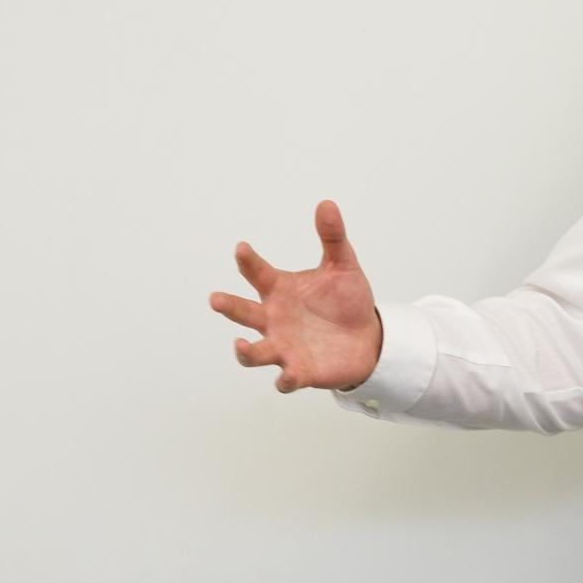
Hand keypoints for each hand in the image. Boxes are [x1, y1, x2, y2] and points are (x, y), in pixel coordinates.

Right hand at [209, 199, 382, 392]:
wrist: (366, 338)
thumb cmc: (346, 301)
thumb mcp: (343, 266)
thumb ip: (332, 237)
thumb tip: (327, 203)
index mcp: (280, 290)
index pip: (258, 273)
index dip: (248, 261)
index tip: (241, 248)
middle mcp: (274, 319)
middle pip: (244, 313)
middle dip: (229, 307)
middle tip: (216, 298)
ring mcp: (284, 346)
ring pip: (255, 352)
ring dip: (245, 351)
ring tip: (240, 345)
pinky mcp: (300, 370)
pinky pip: (286, 379)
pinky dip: (285, 379)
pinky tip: (288, 375)